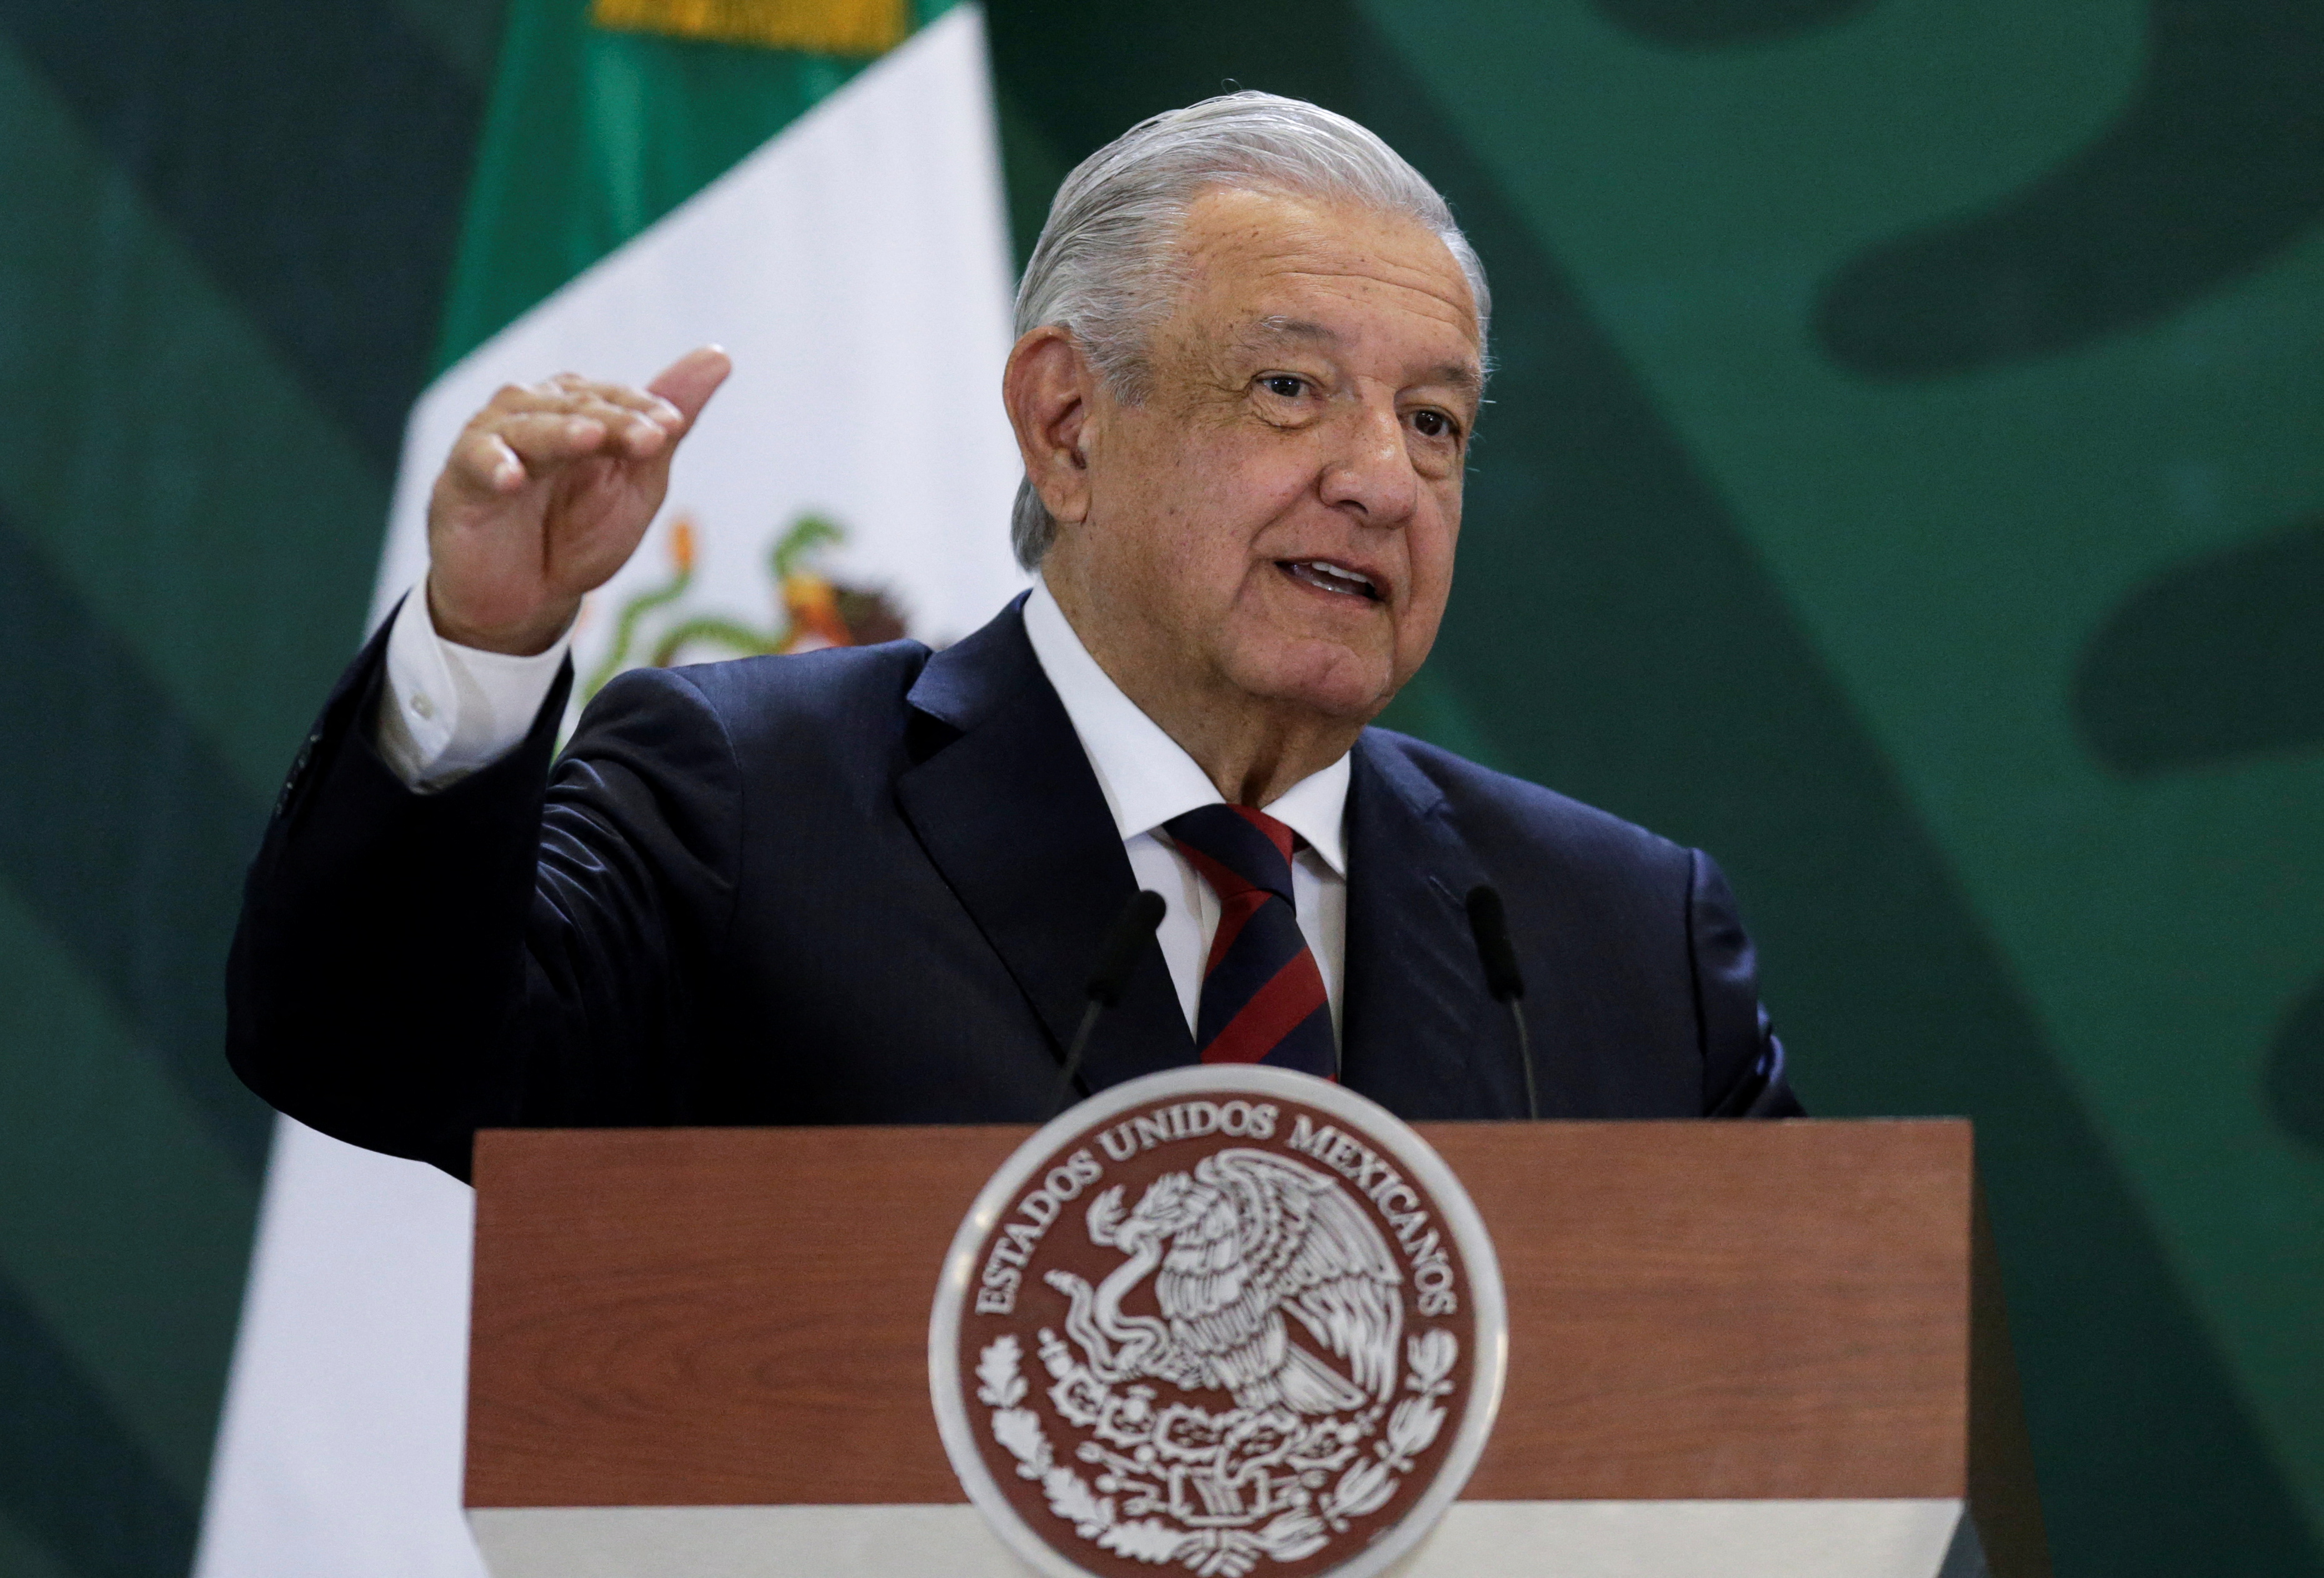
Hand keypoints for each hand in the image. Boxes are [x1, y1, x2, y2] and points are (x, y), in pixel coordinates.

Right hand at [424, 346, 731, 653]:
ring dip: (561, 432)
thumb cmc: (580, 536)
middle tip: (651, 437)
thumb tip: (720, 355)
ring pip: (530, 426)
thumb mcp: (637, 485)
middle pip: (577, 406)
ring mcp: (494, 441)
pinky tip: (513, 477)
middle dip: (615, 421)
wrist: (527, 602)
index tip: (674, 425)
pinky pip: (475, 461)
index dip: (644, 408)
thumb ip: (668, 426)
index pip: (614, 398)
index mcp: (578, 410)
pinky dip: (493, 463)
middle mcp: (534, 413)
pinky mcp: (461, 478)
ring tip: (590, 440)